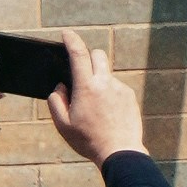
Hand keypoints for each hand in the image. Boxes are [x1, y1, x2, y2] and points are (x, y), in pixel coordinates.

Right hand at [49, 34, 145, 166]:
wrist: (120, 152)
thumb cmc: (89, 140)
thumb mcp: (64, 125)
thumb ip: (57, 102)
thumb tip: (61, 87)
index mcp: (86, 87)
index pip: (78, 54)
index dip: (71, 40)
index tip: (66, 34)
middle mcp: (105, 82)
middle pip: (98, 54)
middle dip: (88, 57)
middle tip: (81, 74)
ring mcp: (120, 88)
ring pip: (107, 73)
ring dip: (99, 80)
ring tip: (95, 107)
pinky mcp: (130, 96)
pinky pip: (116, 87)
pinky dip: (109, 93)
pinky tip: (107, 113)